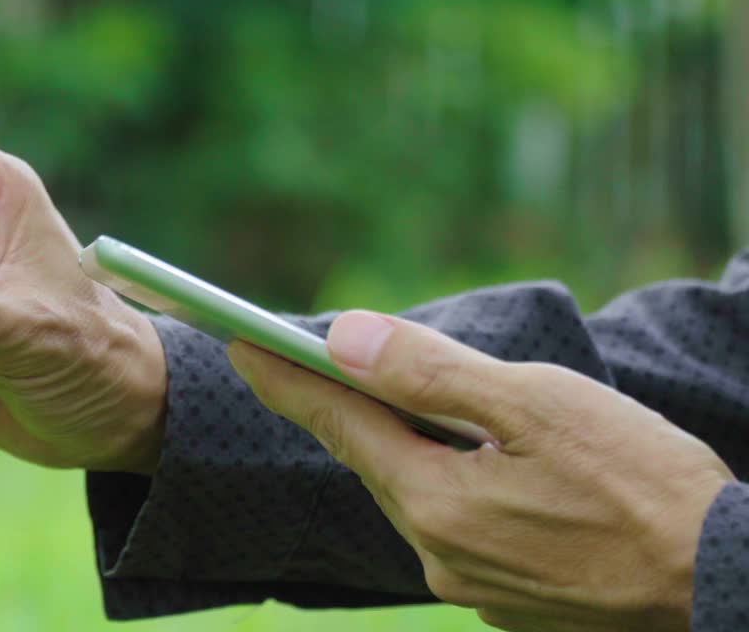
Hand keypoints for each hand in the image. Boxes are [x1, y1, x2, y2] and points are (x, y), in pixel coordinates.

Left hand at [227, 312, 732, 631]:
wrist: (727, 585)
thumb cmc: (645, 484)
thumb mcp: (537, 405)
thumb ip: (432, 374)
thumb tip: (345, 339)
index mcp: (437, 501)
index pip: (338, 424)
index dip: (286, 379)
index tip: (240, 343)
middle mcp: (439, 554)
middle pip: (372, 459)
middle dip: (338, 407)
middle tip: (297, 361)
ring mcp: (472, 585)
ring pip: (414, 494)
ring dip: (400, 446)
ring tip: (386, 401)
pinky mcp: (507, 601)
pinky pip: (454, 527)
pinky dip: (447, 485)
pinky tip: (469, 464)